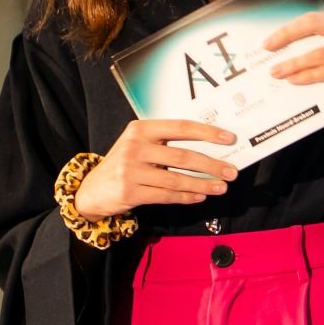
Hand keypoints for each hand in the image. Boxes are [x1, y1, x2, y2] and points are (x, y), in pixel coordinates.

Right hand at [77, 119, 238, 217]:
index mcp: (141, 129)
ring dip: (203, 184)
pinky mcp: (129, 191)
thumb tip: (210, 148)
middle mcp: (135, 146)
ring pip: (176, 178)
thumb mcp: (140, 145)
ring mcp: (130, 170)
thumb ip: (167, 143)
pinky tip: (200, 197)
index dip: (208, 133)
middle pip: (183, 156)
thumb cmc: (126, 163)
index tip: (230, 139)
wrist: (91, 189)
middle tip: (232, 172)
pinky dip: (186, 196)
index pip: (181, 127)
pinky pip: (165, 195)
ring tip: (221, 187)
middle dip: (212, 165)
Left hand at [263, 8, 323, 120]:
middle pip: (314, 24)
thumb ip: (322, 41)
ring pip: (318, 53)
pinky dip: (308, 76)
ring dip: (293, 63)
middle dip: (287, 35)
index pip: (313, 17)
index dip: (288, 27)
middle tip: (268, 47)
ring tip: (276, 72)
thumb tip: (283, 45)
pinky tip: (294, 80)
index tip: (269, 39)